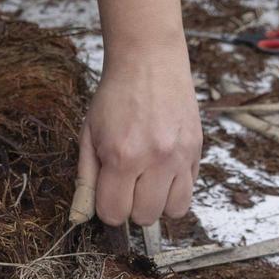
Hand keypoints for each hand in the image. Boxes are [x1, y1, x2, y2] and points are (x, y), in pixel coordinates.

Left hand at [76, 43, 201, 226]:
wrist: (149, 61)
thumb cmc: (114, 98)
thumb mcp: (89, 136)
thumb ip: (86, 179)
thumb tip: (81, 216)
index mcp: (122, 156)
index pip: (115, 213)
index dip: (109, 209)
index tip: (108, 195)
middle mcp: (155, 159)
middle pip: (145, 217)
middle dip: (132, 208)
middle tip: (127, 185)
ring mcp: (180, 156)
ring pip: (174, 210)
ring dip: (158, 204)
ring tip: (148, 183)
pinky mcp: (197, 150)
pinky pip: (190, 190)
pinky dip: (175, 189)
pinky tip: (163, 170)